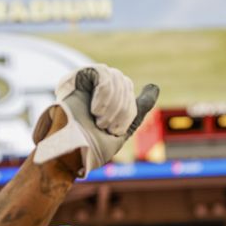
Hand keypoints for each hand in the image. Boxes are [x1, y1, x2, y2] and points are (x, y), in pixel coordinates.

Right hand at [32, 64, 159, 176]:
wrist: (71, 152)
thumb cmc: (92, 146)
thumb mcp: (121, 128)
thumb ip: (136, 109)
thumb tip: (155, 87)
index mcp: (107, 97)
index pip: (128, 90)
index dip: (128, 111)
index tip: (115, 131)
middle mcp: (96, 87)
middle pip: (125, 83)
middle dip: (122, 110)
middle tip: (106, 129)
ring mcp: (87, 81)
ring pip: (116, 78)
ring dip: (113, 105)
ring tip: (100, 122)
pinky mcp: (77, 76)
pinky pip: (102, 73)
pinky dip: (104, 94)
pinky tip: (94, 110)